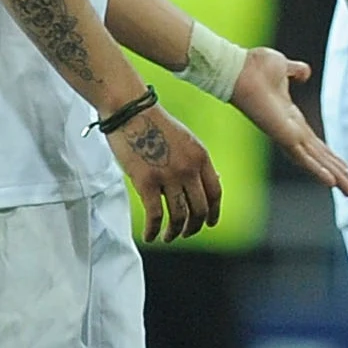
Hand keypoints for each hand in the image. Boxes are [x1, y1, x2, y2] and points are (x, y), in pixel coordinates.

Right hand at [111, 104, 219, 241]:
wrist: (131, 111)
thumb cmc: (155, 124)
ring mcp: (169, 176)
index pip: (215, 193)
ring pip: (179, 216)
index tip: (210, 223)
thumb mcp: (187, 140)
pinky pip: (156, 215)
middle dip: (194, 226)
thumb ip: (197, 162)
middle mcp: (190, 168)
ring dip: (174, 232)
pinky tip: (150, 236)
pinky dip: (153, 230)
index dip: (214, 212)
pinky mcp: (147, 182)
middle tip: (186, 233)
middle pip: (199, 209)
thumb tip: (210, 183)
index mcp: (202, 157)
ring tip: (168, 237)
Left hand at [230, 47, 347, 194]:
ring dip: (334, 176)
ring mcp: (286, 136)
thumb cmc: (253, 67)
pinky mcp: (282, 137)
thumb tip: (305, 73)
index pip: (315, 143)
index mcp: (290, 118)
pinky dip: (317, 171)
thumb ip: (296, 70)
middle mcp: (290, 131)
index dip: (331, 156)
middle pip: (319, 157)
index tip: (345, 167)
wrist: (238, 68)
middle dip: (338, 172)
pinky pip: (303, 158)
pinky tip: (331, 182)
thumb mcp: (283, 67)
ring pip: (315, 162)